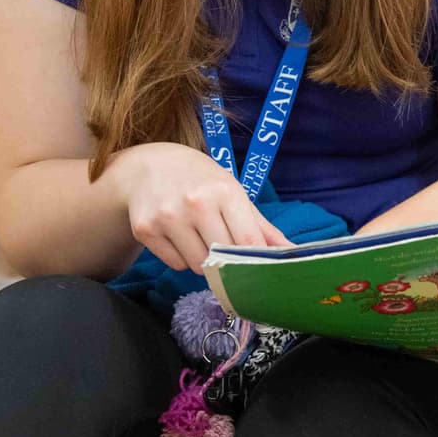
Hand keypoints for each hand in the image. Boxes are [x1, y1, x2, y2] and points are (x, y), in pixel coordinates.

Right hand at [107, 143, 290, 271]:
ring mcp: (168, 217)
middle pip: (223, 257)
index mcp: (225, 192)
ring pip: (198, 265)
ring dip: (204, 261)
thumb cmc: (202, 180)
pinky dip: (182, 258)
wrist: (150, 165)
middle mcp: (196, 203)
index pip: (248, 241)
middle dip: (228, 260)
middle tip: (225, 247)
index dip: (256, 261)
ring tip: (200, 236)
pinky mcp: (145, 230)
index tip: (261, 272)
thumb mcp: (234, 192)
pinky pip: (176, 264)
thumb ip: (262, 227)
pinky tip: (179, 236)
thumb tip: (292, 253)